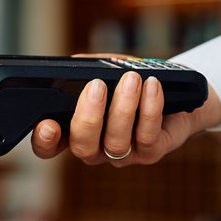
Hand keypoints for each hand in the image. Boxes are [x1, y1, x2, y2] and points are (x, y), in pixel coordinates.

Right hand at [29, 63, 220, 165]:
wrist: (176, 94)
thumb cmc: (131, 82)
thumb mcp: (103, 72)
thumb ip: (84, 71)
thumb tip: (74, 65)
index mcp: (75, 132)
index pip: (50, 146)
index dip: (44, 141)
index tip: (47, 124)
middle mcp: (96, 149)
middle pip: (82, 147)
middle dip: (88, 117)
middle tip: (96, 86)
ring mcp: (123, 155)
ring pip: (116, 141)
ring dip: (123, 107)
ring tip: (131, 79)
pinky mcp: (150, 153)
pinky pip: (147, 135)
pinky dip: (149, 109)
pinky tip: (151, 86)